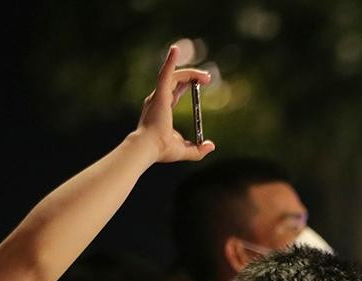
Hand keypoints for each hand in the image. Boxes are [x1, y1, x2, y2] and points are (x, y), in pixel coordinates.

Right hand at [131, 45, 215, 164]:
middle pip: (176, 80)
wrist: (150, 148)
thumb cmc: (162, 150)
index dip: (188, 83)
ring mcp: (157, 96)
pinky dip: (170, 61)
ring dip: (190, 72)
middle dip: (192, 76)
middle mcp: (157, 99)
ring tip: (206, 76)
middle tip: (209, 78)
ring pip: (174, 76)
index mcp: (162, 108)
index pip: (175, 90)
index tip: (203, 82)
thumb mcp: (186, 150)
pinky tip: (176, 50)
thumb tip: (211, 146)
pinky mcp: (159, 94)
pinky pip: (165, 73)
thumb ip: (198, 149)